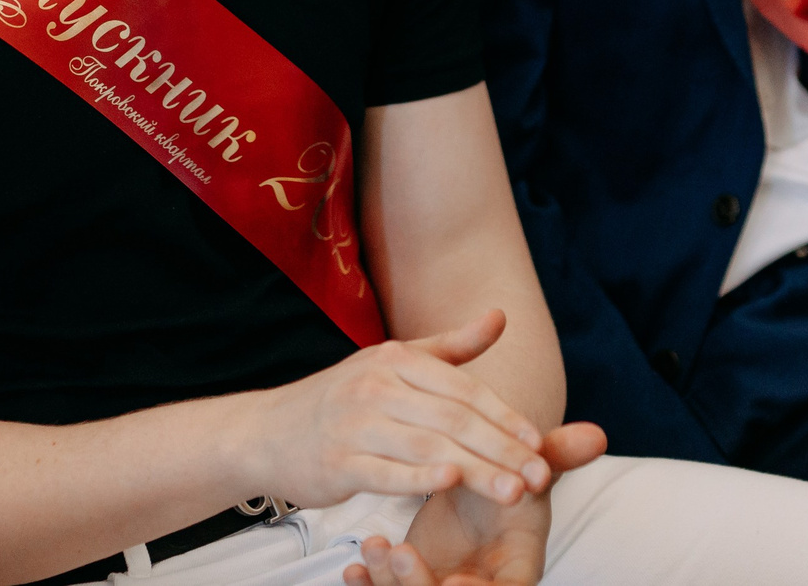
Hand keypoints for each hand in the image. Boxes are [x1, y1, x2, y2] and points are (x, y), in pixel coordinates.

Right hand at [235, 312, 559, 513]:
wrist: (267, 432)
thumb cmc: (342, 401)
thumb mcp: (394, 363)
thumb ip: (452, 348)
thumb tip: (501, 316)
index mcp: (396, 361)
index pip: (463, 389)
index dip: (505, 416)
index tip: (540, 442)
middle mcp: (377, 386)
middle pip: (453, 420)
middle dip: (502, 449)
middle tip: (541, 475)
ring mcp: (355, 424)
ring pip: (427, 447)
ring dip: (476, 470)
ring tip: (514, 491)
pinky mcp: (337, 462)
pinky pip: (384, 472)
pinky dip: (418, 477)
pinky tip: (449, 483)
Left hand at [344, 425, 605, 585]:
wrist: (475, 501)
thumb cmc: (507, 488)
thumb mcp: (529, 474)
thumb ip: (555, 458)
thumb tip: (597, 433)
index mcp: (517, 570)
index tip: (455, 578)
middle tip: (397, 550)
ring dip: (390, 583)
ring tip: (372, 544)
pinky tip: (352, 572)